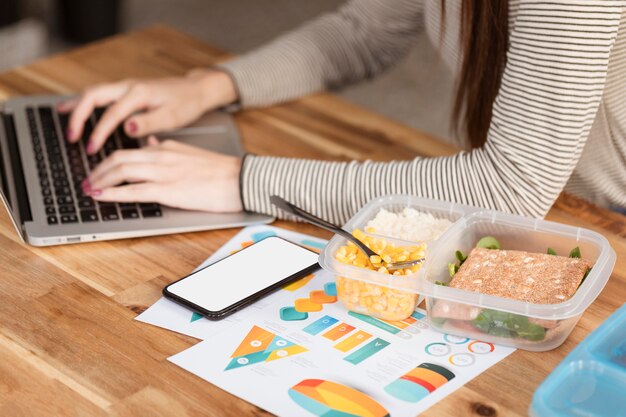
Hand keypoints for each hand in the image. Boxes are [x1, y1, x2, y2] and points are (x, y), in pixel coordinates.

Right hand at [57, 69, 237, 153]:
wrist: (196, 90)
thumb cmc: (186, 103)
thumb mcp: (172, 116)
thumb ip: (149, 122)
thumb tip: (127, 127)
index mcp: (139, 93)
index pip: (112, 114)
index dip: (99, 132)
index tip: (92, 149)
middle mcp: (129, 86)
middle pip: (93, 95)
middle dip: (78, 116)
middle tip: (72, 137)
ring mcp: (126, 86)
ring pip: (94, 92)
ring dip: (77, 106)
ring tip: (61, 119)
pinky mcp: (127, 90)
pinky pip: (100, 94)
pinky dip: (85, 101)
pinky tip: (73, 108)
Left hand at [82, 137, 242, 212]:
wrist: (240, 179)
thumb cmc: (221, 171)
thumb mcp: (190, 152)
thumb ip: (169, 147)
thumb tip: (152, 141)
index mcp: (167, 147)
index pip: (131, 151)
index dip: (109, 162)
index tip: (100, 171)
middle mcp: (162, 156)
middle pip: (119, 158)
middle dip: (98, 170)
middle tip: (87, 180)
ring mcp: (164, 172)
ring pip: (121, 171)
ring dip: (100, 180)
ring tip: (89, 189)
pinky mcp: (169, 190)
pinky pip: (133, 190)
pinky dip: (112, 193)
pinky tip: (101, 196)